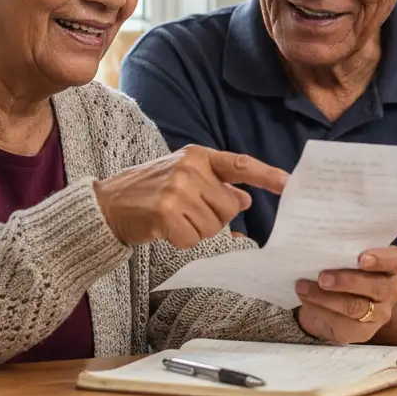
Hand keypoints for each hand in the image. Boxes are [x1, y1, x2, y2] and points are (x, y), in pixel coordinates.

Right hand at [93, 146, 287, 247]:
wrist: (107, 203)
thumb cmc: (150, 190)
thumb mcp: (185, 177)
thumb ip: (216, 185)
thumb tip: (245, 199)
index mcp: (198, 155)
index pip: (240, 165)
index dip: (267, 176)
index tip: (289, 184)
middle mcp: (189, 168)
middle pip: (229, 207)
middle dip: (215, 217)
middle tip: (188, 212)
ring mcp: (177, 190)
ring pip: (214, 226)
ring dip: (197, 230)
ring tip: (174, 218)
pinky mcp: (166, 213)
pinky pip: (194, 239)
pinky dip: (182, 240)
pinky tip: (165, 228)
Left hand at [295, 247, 396, 344]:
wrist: (330, 306)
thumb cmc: (341, 271)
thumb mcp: (345, 260)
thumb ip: (343, 255)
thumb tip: (320, 250)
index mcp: (391, 266)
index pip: (396, 260)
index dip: (381, 259)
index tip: (361, 258)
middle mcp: (391, 290)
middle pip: (377, 287)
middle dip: (347, 281)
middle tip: (322, 277)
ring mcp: (380, 313)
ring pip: (356, 306)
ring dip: (326, 297)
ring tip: (303, 288)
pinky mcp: (364, 332)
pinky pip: (343, 323)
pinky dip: (321, 309)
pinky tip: (306, 300)